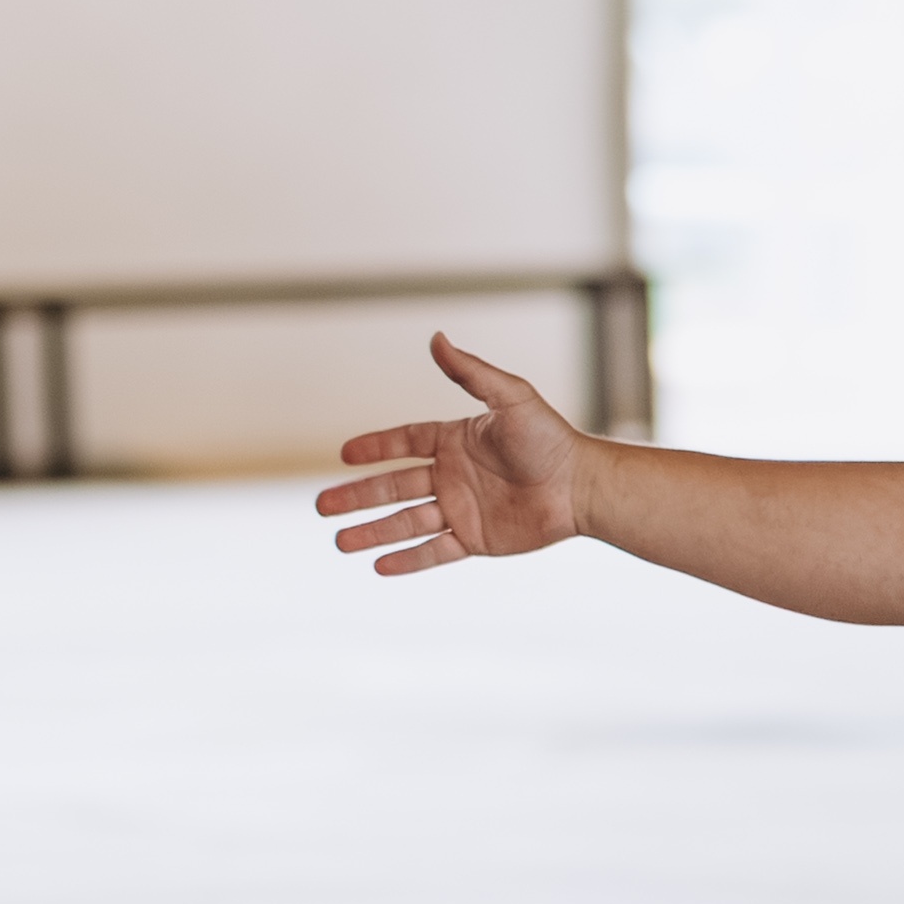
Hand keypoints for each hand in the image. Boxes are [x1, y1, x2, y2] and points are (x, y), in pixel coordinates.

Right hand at [317, 335, 585, 572]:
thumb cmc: (551, 439)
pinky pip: (435, 552)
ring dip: (372, 532)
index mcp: (456, 441)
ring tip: (338, 543)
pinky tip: (378, 566)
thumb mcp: (511, 397)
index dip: (374, 448)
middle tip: (321, 506)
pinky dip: (408, 560)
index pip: (404, 443)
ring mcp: (463, 509)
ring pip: (406, 523)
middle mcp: (454, 476)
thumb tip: (435, 337)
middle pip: (393, 487)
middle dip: (357, 497)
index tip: (343, 455)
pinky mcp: (477, 540)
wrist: (582, 486)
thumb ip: (471, 372)